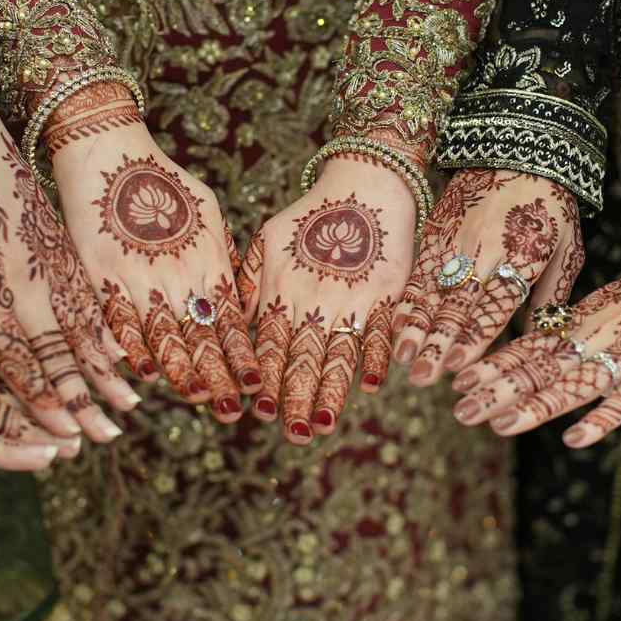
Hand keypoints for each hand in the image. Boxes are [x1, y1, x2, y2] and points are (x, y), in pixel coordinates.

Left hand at [0, 53, 136, 443]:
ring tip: (130, 404)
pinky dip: (107, 329)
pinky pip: (90, 298)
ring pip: (83, 330)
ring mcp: (49, 266)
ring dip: (105, 370)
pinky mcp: (61, 247)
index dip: (39, 396)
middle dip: (84, 399)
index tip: (61, 429)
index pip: (16, 356)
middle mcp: (25, 283)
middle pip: (58, 353)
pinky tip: (122, 351)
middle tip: (108, 436)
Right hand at [45, 81, 259, 422]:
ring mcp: (138, 276)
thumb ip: (221, 258)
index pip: (231, 320)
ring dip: (180, 373)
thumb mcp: (207, 213)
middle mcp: (178, 273)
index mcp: (207, 259)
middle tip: (230, 410)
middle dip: (216, 377)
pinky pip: (118, 322)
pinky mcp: (100, 274)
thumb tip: (233, 299)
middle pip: (201, 338)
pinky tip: (142, 375)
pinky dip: (131, 350)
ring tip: (196, 398)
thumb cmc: (164, 181)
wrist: (109, 153)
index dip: (241, 355)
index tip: (253, 385)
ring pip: (162, 337)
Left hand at [237, 157, 413, 443]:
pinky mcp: (387, 292)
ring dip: (331, 393)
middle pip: (303, 358)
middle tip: (292, 435)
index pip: (270, 345)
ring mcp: (352, 296)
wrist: (364, 185)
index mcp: (283, 289)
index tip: (261, 413)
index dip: (266, 380)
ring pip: (338, 354)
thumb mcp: (267, 241)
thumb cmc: (310, 215)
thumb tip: (233, 323)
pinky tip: (370, 386)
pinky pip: (381, 332)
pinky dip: (376, 359)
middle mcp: (315, 298)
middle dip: (296, 400)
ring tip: (322, 426)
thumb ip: (249, 283)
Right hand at [392, 170, 582, 385]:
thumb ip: (551, 296)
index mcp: (521, 259)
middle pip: (458, 306)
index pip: (494, 306)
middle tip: (424, 378)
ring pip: (433, 292)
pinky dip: (408, 300)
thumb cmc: (549, 206)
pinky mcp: (437, 232)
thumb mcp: (566, 250)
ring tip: (404, 359)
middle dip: (439, 345)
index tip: (458, 367)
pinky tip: (397, 323)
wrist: (517, 151)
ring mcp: (456, 242)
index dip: (474, 338)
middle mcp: (484, 253)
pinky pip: (419, 271)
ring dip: (417, 329)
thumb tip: (542, 338)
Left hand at [450, 244, 620, 446]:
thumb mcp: (603, 307)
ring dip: (536, 407)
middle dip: (498, 392)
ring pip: (573, 386)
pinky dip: (601, 420)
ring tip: (499, 425)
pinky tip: (574, 439)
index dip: (494, 367)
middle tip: (460, 412)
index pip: (528, 349)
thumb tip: (528, 347)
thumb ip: (569, 331)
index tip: (458, 381)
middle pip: (540, 370)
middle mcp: (595, 341)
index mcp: (580, 325)